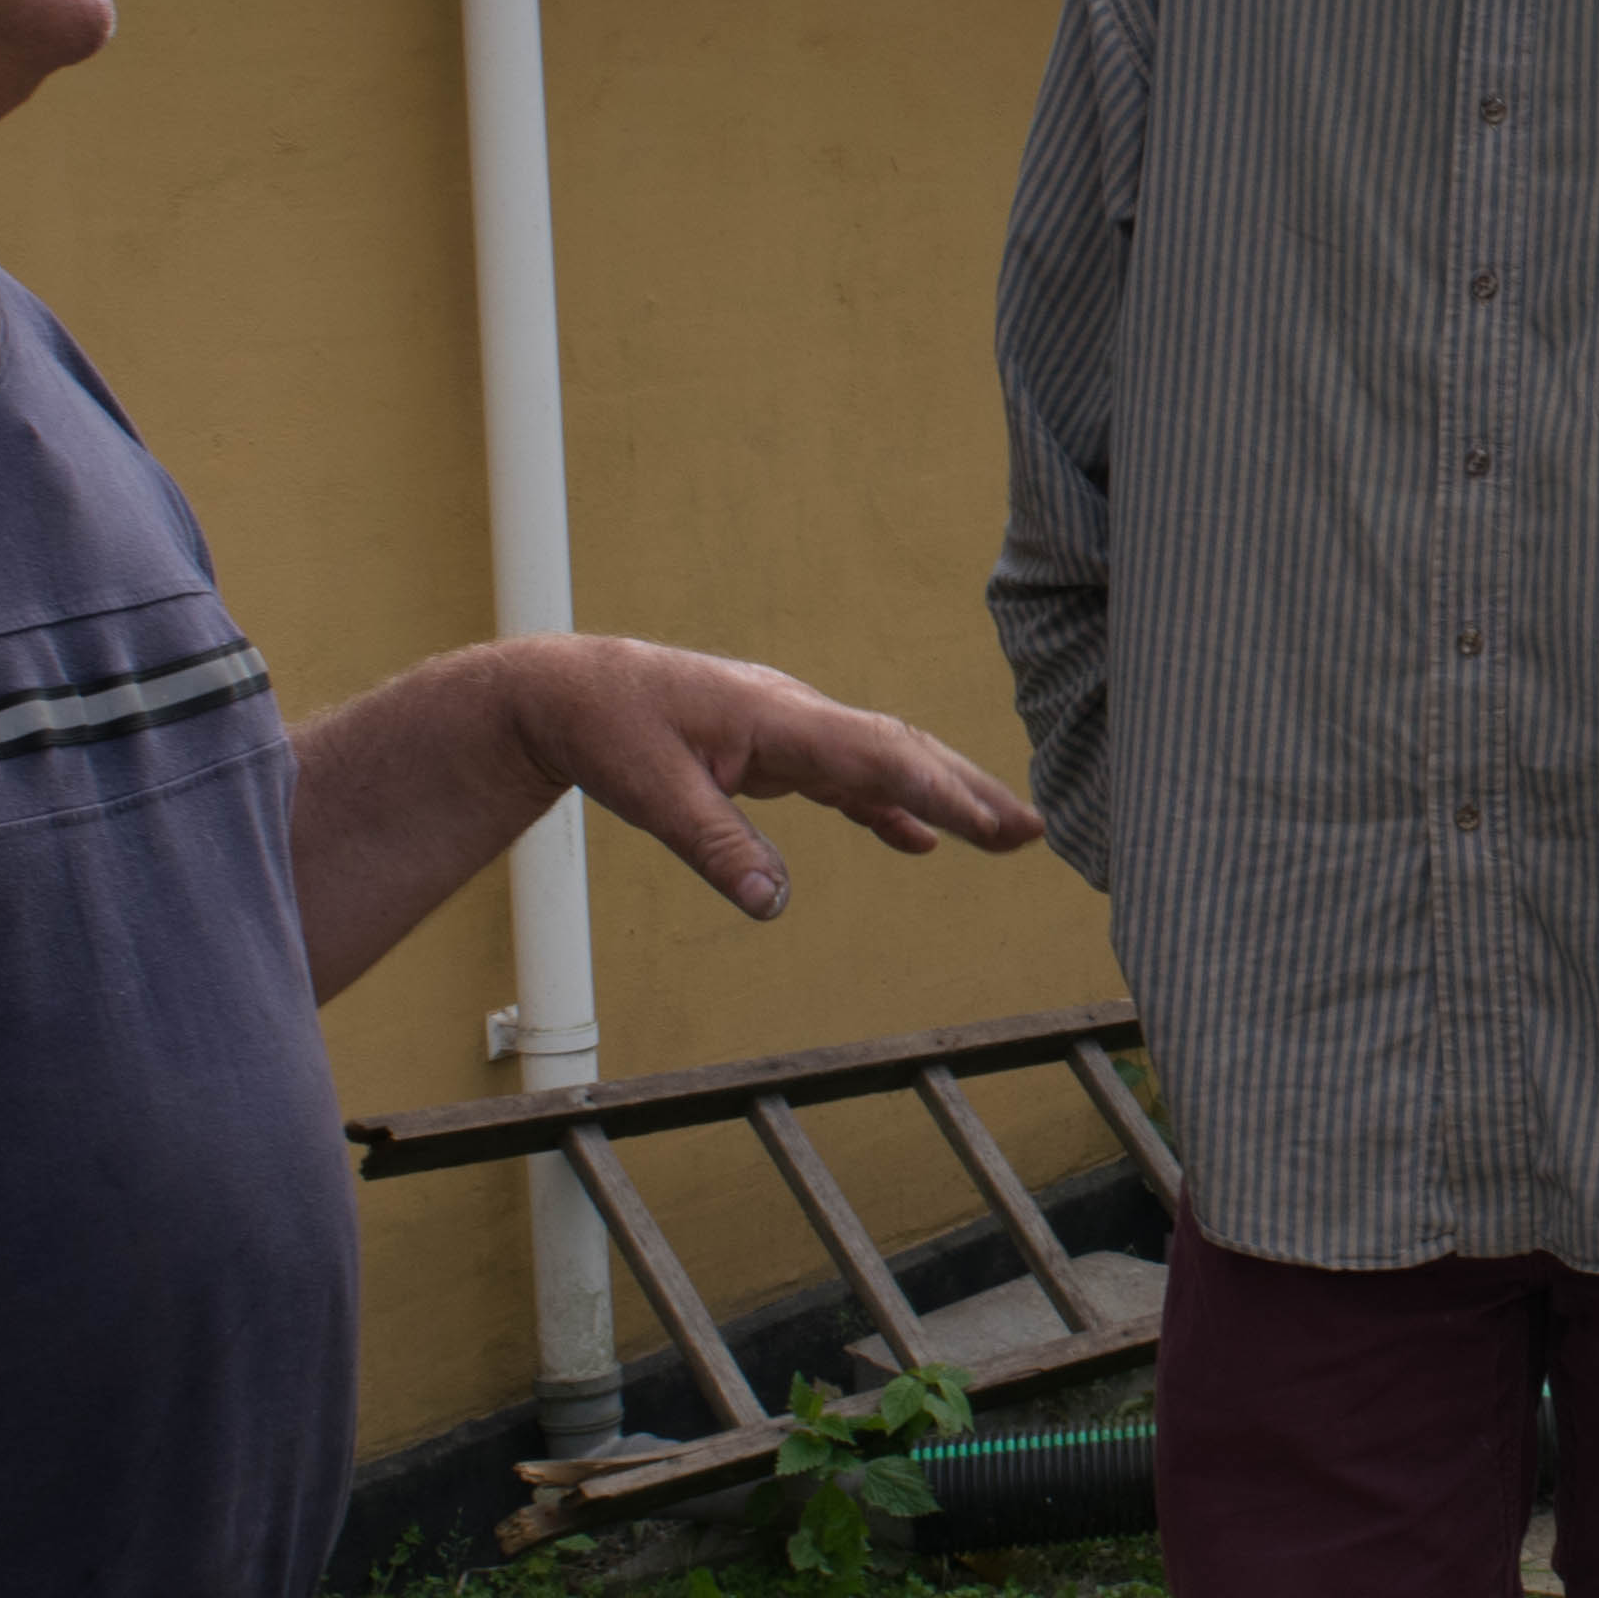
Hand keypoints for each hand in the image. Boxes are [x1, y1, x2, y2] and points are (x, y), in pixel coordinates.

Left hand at [504, 637, 1046, 918]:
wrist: (566, 691)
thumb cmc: (606, 729)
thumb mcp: (651, 795)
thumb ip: (717, 848)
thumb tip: (773, 906)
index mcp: (776, 717)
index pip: (878, 756)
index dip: (943, 793)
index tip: (996, 826)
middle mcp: (795, 715)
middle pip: (901, 750)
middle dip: (970, 791)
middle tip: (1032, 832)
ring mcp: (788, 730)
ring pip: (883, 760)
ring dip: (942, 795)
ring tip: (1004, 834)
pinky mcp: (772, 748)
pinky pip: (847, 776)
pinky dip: (887, 805)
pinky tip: (915, 840)